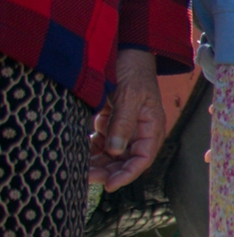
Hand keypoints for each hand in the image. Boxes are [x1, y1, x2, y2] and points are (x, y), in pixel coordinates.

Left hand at [89, 50, 164, 190]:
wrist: (125, 51)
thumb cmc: (133, 71)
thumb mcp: (130, 95)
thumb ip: (123, 123)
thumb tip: (114, 150)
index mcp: (151, 127)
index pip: (142, 159)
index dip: (127, 174)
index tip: (109, 185)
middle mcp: (139, 131)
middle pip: (125, 160)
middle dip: (108, 171)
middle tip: (87, 176)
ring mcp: (124, 127)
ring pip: (111, 155)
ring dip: (98, 163)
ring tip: (80, 167)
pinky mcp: (111, 122)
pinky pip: (101, 142)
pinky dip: (92, 149)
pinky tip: (81, 150)